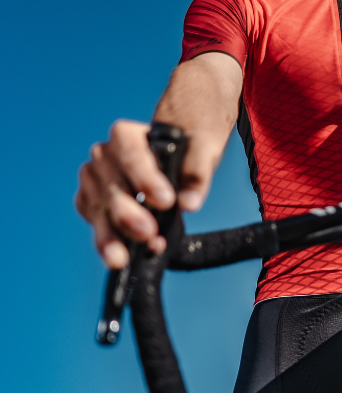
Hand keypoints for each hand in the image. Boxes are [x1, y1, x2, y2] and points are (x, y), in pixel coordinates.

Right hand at [76, 120, 212, 268]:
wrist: (171, 159)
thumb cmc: (184, 151)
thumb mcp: (200, 149)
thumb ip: (197, 171)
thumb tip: (189, 203)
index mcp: (125, 135)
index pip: (133, 156)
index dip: (147, 180)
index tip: (166, 201)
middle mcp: (103, 156)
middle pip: (113, 187)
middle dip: (129, 214)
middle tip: (149, 232)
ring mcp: (94, 181)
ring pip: (100, 210)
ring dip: (113, 235)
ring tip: (124, 257)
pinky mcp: (91, 204)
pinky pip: (97, 225)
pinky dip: (109, 242)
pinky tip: (123, 254)